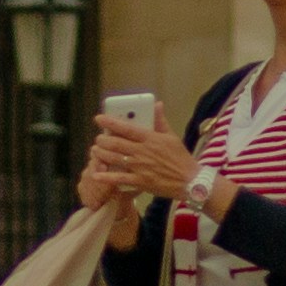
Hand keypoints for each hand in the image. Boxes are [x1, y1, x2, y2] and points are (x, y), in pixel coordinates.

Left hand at [85, 113, 204, 208]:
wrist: (190, 181)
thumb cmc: (181, 158)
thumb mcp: (172, 137)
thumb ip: (161, 121)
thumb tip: (157, 104)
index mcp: (150, 138)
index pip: (126, 128)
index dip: (110, 122)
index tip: (98, 118)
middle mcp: (142, 151)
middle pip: (116, 143)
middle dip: (103, 140)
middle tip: (98, 138)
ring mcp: (140, 167)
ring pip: (114, 158)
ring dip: (101, 154)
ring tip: (94, 151)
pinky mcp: (140, 181)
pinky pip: (119, 178)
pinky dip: (106, 176)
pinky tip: (96, 174)